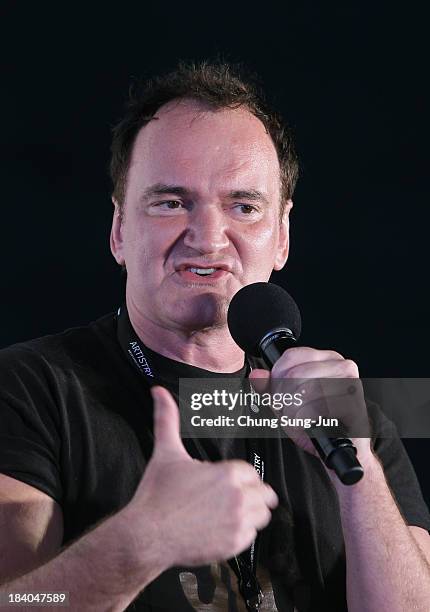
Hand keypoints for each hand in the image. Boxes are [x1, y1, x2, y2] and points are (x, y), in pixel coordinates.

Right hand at [125, 385, 277, 568]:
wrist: (146, 535)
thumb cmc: (157, 495)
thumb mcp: (166, 452)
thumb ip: (167, 418)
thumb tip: (159, 392)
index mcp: (229, 473)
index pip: (251, 473)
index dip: (238, 478)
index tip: (222, 485)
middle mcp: (239, 496)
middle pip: (264, 494)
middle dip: (249, 495)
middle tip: (226, 500)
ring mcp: (239, 522)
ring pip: (262, 516)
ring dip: (249, 515)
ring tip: (225, 515)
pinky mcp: (235, 545)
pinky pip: (252, 537)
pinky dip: (239, 535)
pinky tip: (218, 530)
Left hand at [249, 347, 371, 464]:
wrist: (343, 449)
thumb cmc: (319, 423)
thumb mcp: (288, 402)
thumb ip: (270, 388)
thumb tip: (257, 375)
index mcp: (326, 359)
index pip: (292, 356)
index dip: (276, 377)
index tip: (276, 395)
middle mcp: (341, 367)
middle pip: (296, 373)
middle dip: (283, 397)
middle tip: (285, 411)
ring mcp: (351, 385)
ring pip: (307, 389)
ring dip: (293, 410)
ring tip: (295, 419)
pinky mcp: (355, 405)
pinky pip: (319, 407)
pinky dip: (305, 419)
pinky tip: (306, 425)